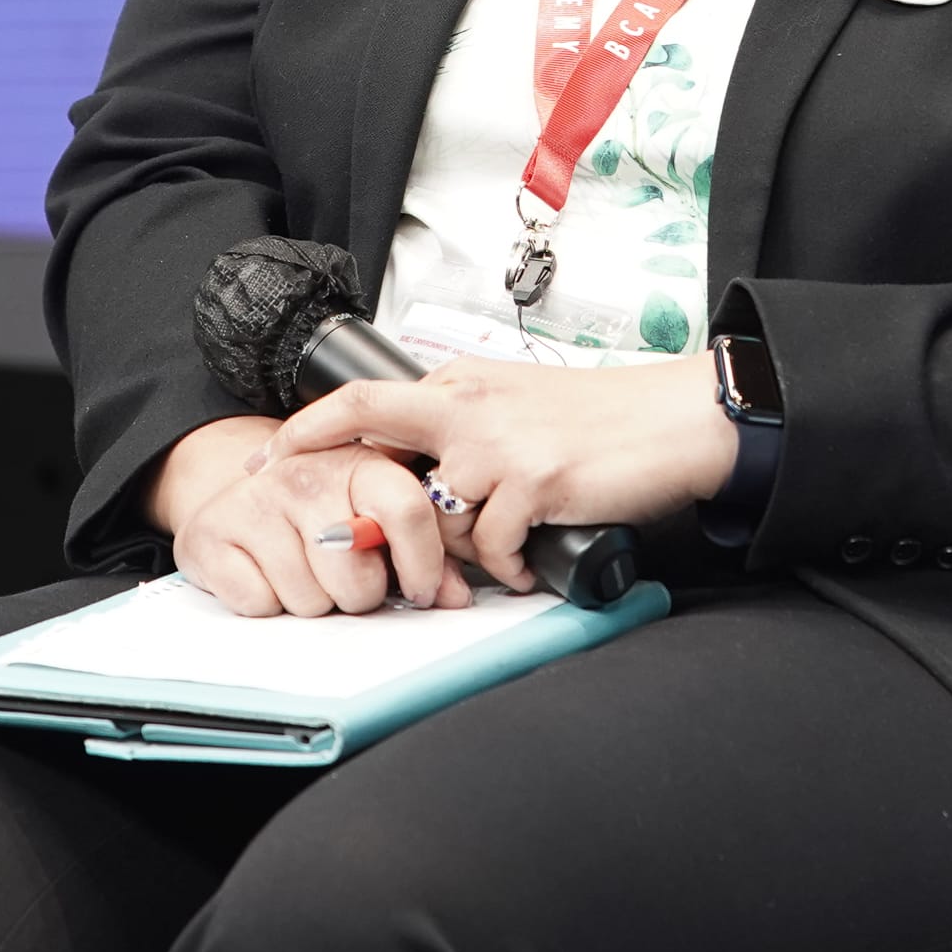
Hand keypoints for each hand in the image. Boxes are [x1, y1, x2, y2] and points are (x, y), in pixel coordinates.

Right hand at [148, 412, 473, 616]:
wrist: (238, 491)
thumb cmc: (318, 507)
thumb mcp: (376, 514)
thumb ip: (424, 552)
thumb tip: (454, 597)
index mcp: (359, 462)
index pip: (407, 511)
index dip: (422, 565)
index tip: (420, 590)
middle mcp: (306, 475)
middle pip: (356, 579)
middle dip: (357, 593)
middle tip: (344, 574)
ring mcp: (256, 502)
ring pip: (308, 601)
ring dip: (311, 600)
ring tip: (304, 569)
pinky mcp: (212, 535)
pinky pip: (259, 605)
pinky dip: (265, 603)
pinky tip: (267, 573)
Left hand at [260, 353, 736, 594]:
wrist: (678, 419)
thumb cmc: (607, 419)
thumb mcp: (522, 407)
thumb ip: (467, 433)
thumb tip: (424, 483)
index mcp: (463, 385)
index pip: (363, 401)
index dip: (308, 431)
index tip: (273, 456)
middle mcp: (470, 407)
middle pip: (376, 450)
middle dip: (364, 506)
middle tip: (367, 545)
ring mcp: (498, 444)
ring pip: (438, 518)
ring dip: (464, 549)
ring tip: (504, 548)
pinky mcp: (533, 481)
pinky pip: (491, 548)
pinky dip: (508, 567)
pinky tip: (531, 559)